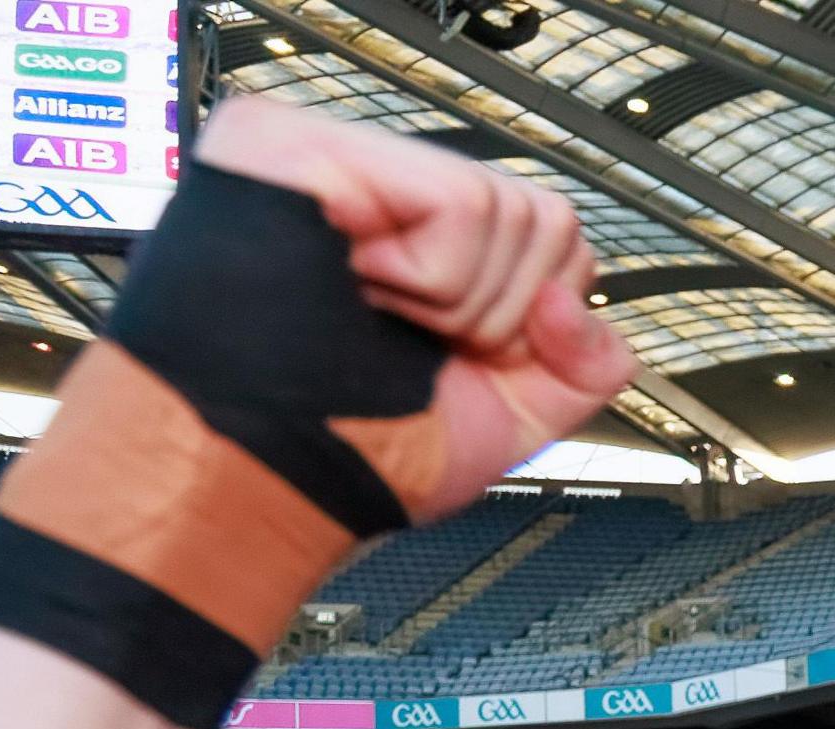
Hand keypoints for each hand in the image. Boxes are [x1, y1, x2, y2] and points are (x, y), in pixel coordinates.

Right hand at [192, 97, 633, 517]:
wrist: (251, 478)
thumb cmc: (346, 451)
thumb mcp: (507, 417)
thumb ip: (583, 368)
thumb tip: (580, 303)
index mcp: (422, 247)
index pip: (551, 240)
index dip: (528, 319)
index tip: (457, 355)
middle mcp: (388, 198)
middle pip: (546, 220)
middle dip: (495, 315)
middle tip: (407, 335)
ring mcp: (345, 161)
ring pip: (510, 211)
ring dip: (454, 301)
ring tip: (373, 312)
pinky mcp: (307, 144)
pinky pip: (461, 203)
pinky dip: (431, 278)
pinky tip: (358, 286)